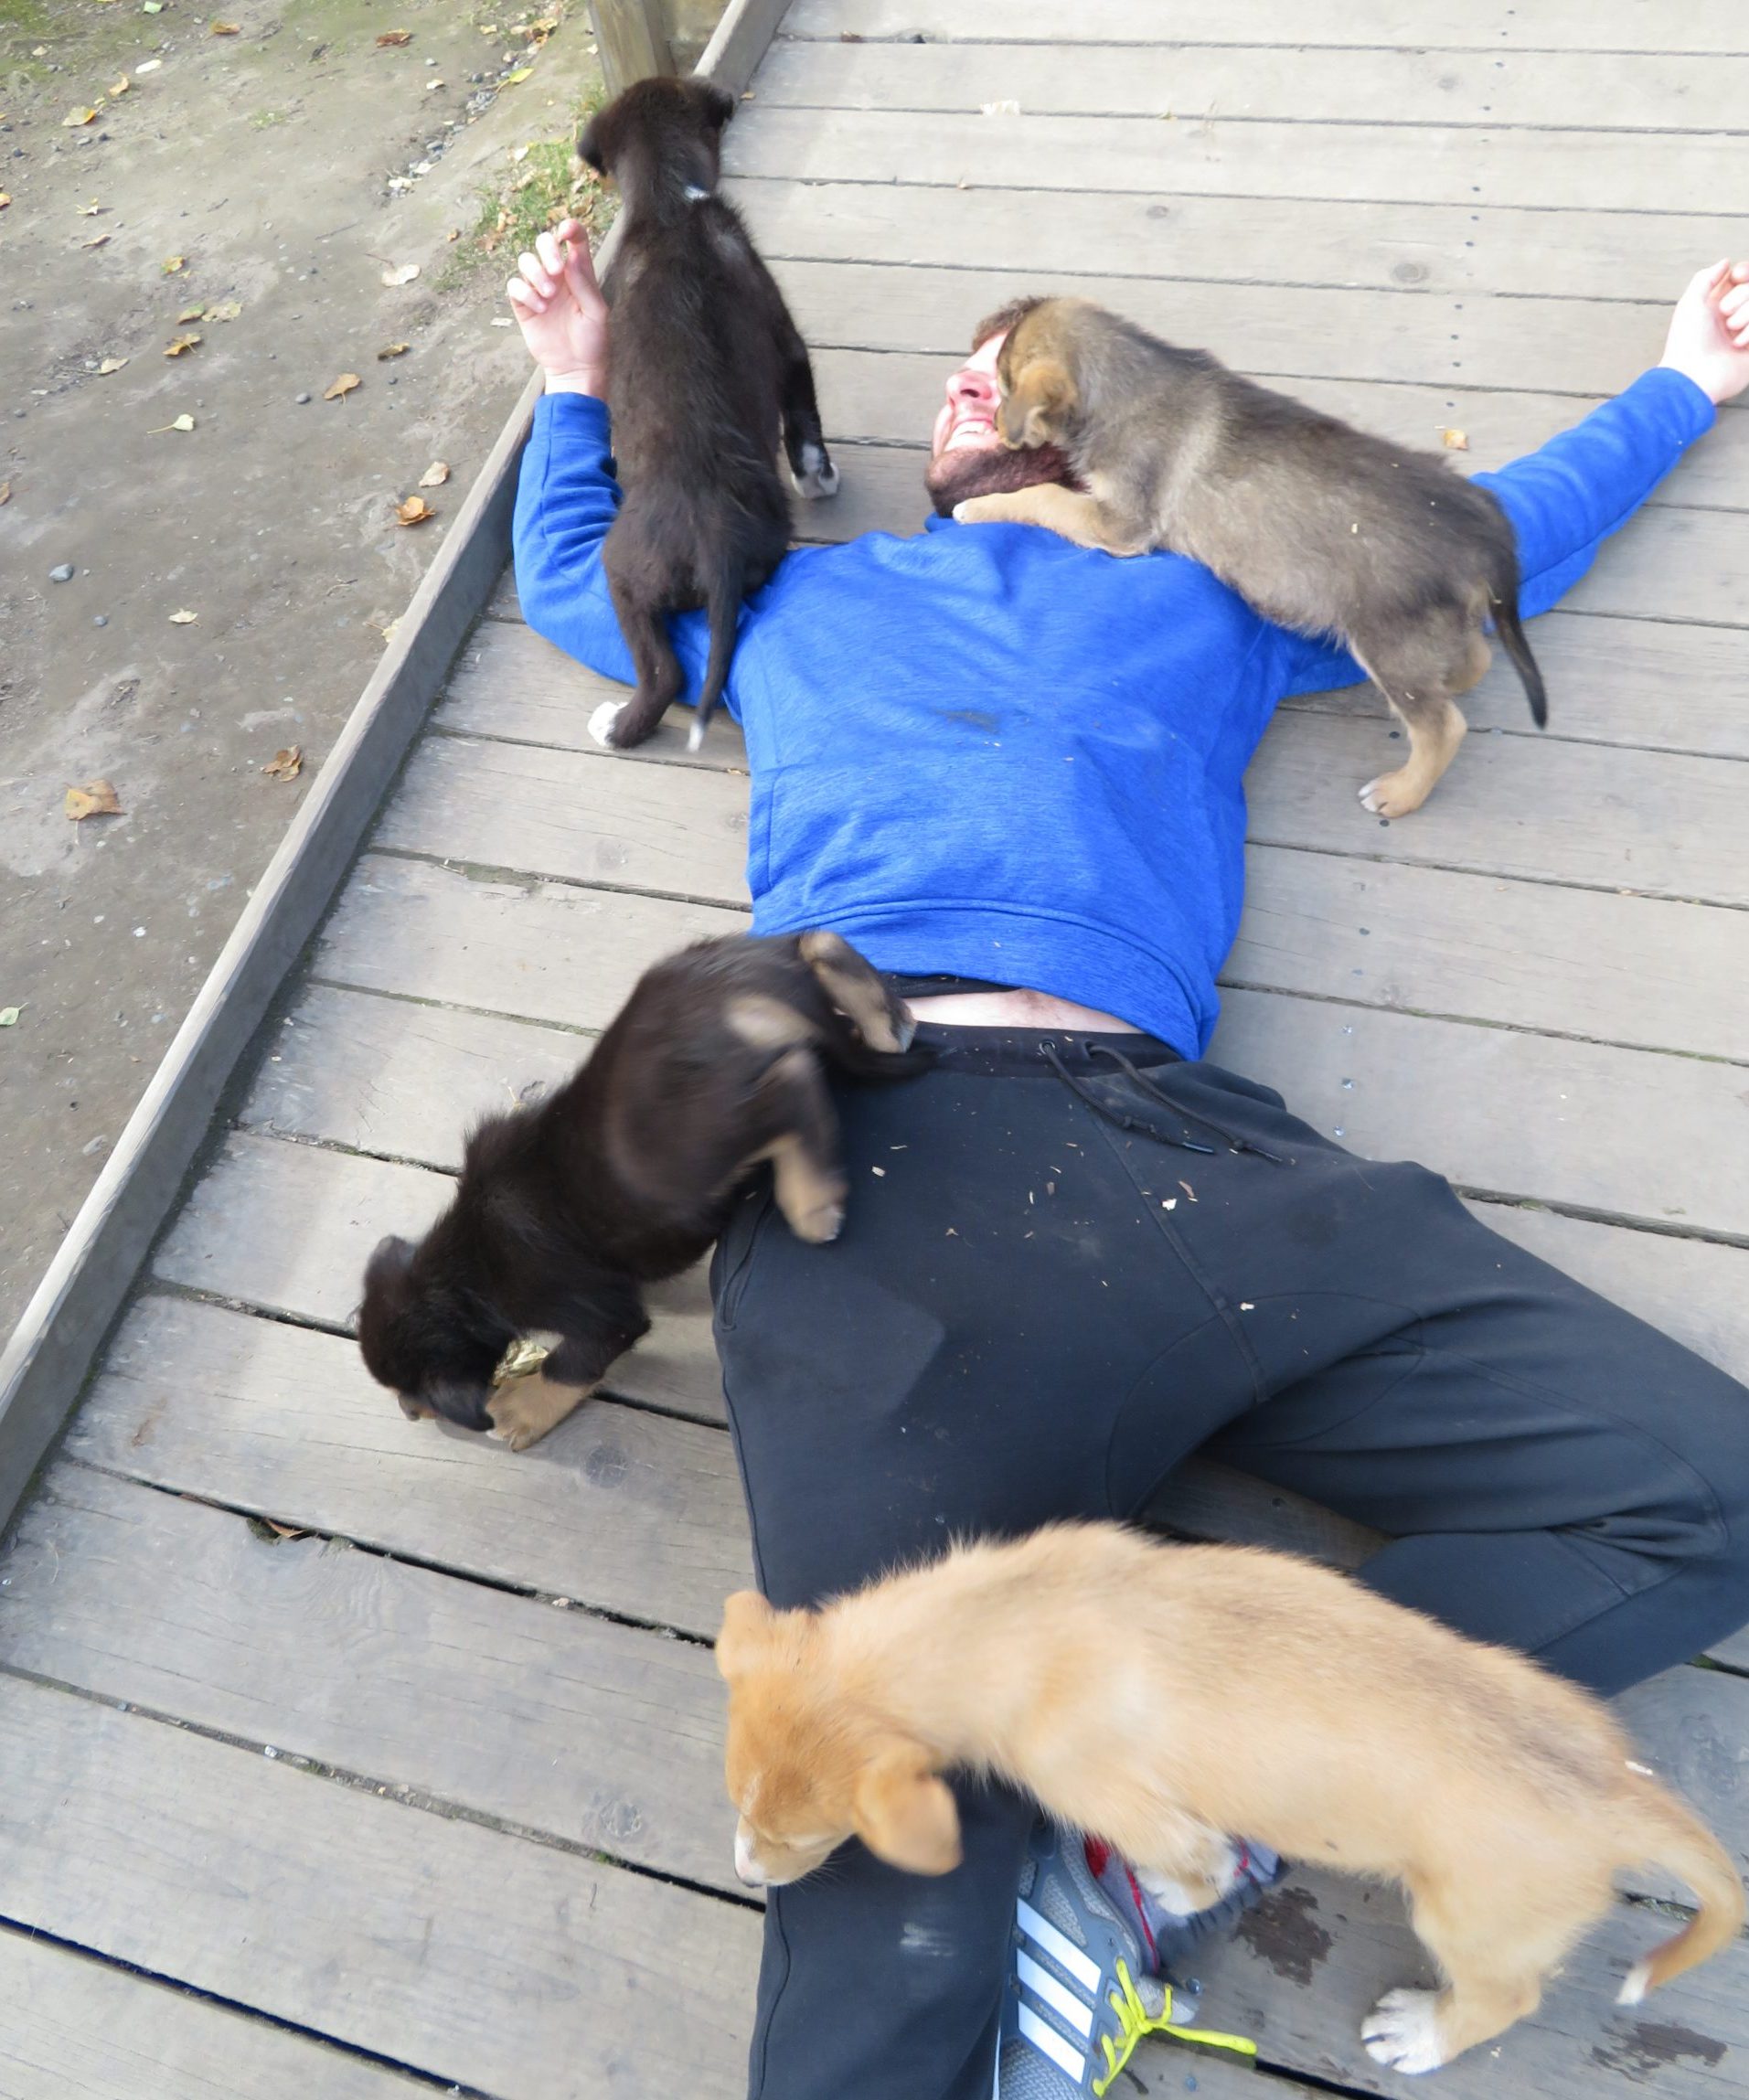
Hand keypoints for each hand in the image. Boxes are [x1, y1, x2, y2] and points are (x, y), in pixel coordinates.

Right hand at [507, 219, 609, 396]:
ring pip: (525, 261)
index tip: (566, 231)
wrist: (575, 368)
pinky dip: (525, 292)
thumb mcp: (597, 313)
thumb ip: (585, 283)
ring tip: (549, 295)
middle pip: (543, 242)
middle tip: (556, 270)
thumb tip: (570, 256)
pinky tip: (540, 308)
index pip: (574, 240)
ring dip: (535, 273)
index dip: (569, 228)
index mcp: (579, 272)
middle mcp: (557, 275)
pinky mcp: (523, 305)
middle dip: (547, 249)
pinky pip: (514, 285)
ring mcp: (538, 288)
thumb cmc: (592, 341)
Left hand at [1658, 259, 1748, 404]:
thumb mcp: (1690, 302)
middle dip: (1741, 298)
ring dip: (1748, 315)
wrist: (1694, 376)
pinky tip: (1739, 345)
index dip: (1744, 272)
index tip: (1736, 277)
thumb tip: (1726, 262)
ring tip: (1731, 333)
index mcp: (1717, 304)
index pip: (1742, 277)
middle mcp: (1734, 315)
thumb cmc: (1686, 341)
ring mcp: (1746, 331)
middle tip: (1725, 318)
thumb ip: (1706, 278)